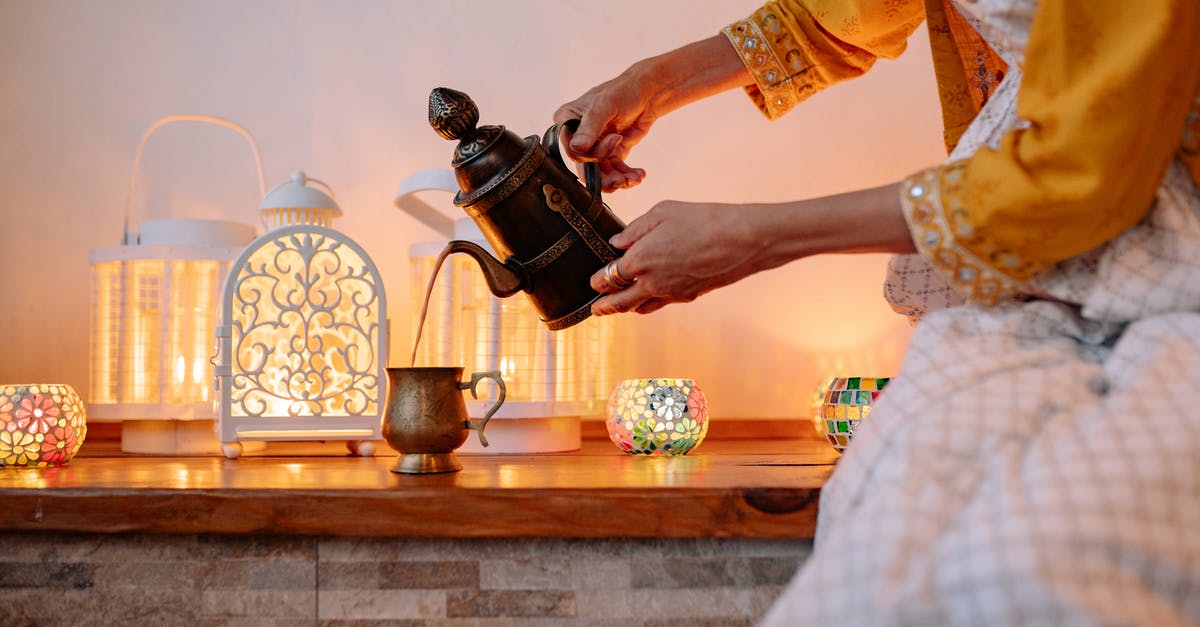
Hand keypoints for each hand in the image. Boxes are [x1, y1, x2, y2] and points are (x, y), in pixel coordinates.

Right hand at [553, 74, 651, 192]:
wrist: (647, 94)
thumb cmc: (622, 92)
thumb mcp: (604, 106)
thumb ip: (590, 127)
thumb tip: (577, 148)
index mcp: (567, 120)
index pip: (571, 148)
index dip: (590, 154)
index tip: (615, 141)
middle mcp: (577, 136)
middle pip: (584, 165)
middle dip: (604, 176)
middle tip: (621, 180)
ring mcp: (594, 146)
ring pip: (600, 174)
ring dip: (617, 180)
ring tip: (634, 179)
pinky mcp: (610, 154)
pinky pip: (614, 172)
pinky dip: (626, 176)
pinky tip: (638, 175)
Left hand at [586, 183, 916, 315]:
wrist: (745, 240)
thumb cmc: (705, 219)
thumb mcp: (663, 212)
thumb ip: (635, 229)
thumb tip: (617, 242)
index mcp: (640, 261)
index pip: (608, 276)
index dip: (597, 279)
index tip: (592, 279)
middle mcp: (652, 284)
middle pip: (619, 301)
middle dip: (603, 305)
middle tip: (593, 308)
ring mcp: (671, 294)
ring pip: (640, 307)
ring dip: (625, 308)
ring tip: (614, 309)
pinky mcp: (688, 296)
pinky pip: (660, 304)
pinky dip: (648, 305)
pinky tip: (646, 300)